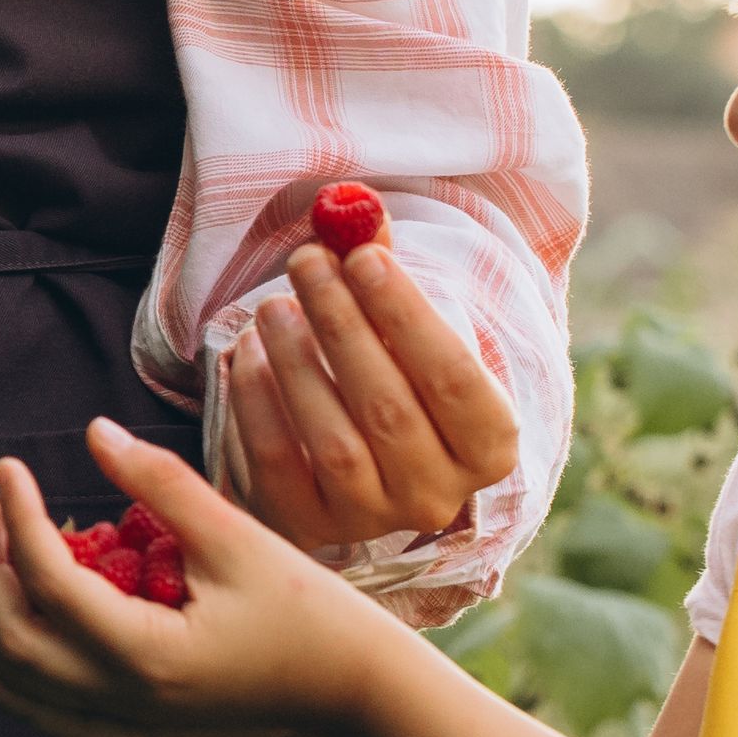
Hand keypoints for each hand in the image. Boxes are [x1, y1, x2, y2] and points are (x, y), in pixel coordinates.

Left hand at [0, 420, 411, 736]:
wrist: (355, 691)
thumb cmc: (309, 609)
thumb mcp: (239, 537)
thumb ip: (163, 485)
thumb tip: (93, 432)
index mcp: (149, 654)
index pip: (50, 582)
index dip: (17, 519)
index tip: (8, 470)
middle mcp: (126, 705)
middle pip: (11, 641)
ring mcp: (127, 732)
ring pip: (17, 686)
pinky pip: (47, 718)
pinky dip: (7, 683)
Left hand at [214, 228, 526, 558]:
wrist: (357, 460)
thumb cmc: (393, 374)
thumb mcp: (405, 329)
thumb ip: (385, 273)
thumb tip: (353, 209)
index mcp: (489, 445)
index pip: (454, 378)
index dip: (407, 315)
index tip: (363, 257)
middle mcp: (439, 494)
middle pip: (390, 407)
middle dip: (343, 326)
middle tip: (306, 263)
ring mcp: (374, 520)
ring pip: (336, 441)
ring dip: (297, 363)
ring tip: (273, 307)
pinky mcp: (311, 527)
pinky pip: (280, 466)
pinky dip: (259, 408)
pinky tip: (249, 357)